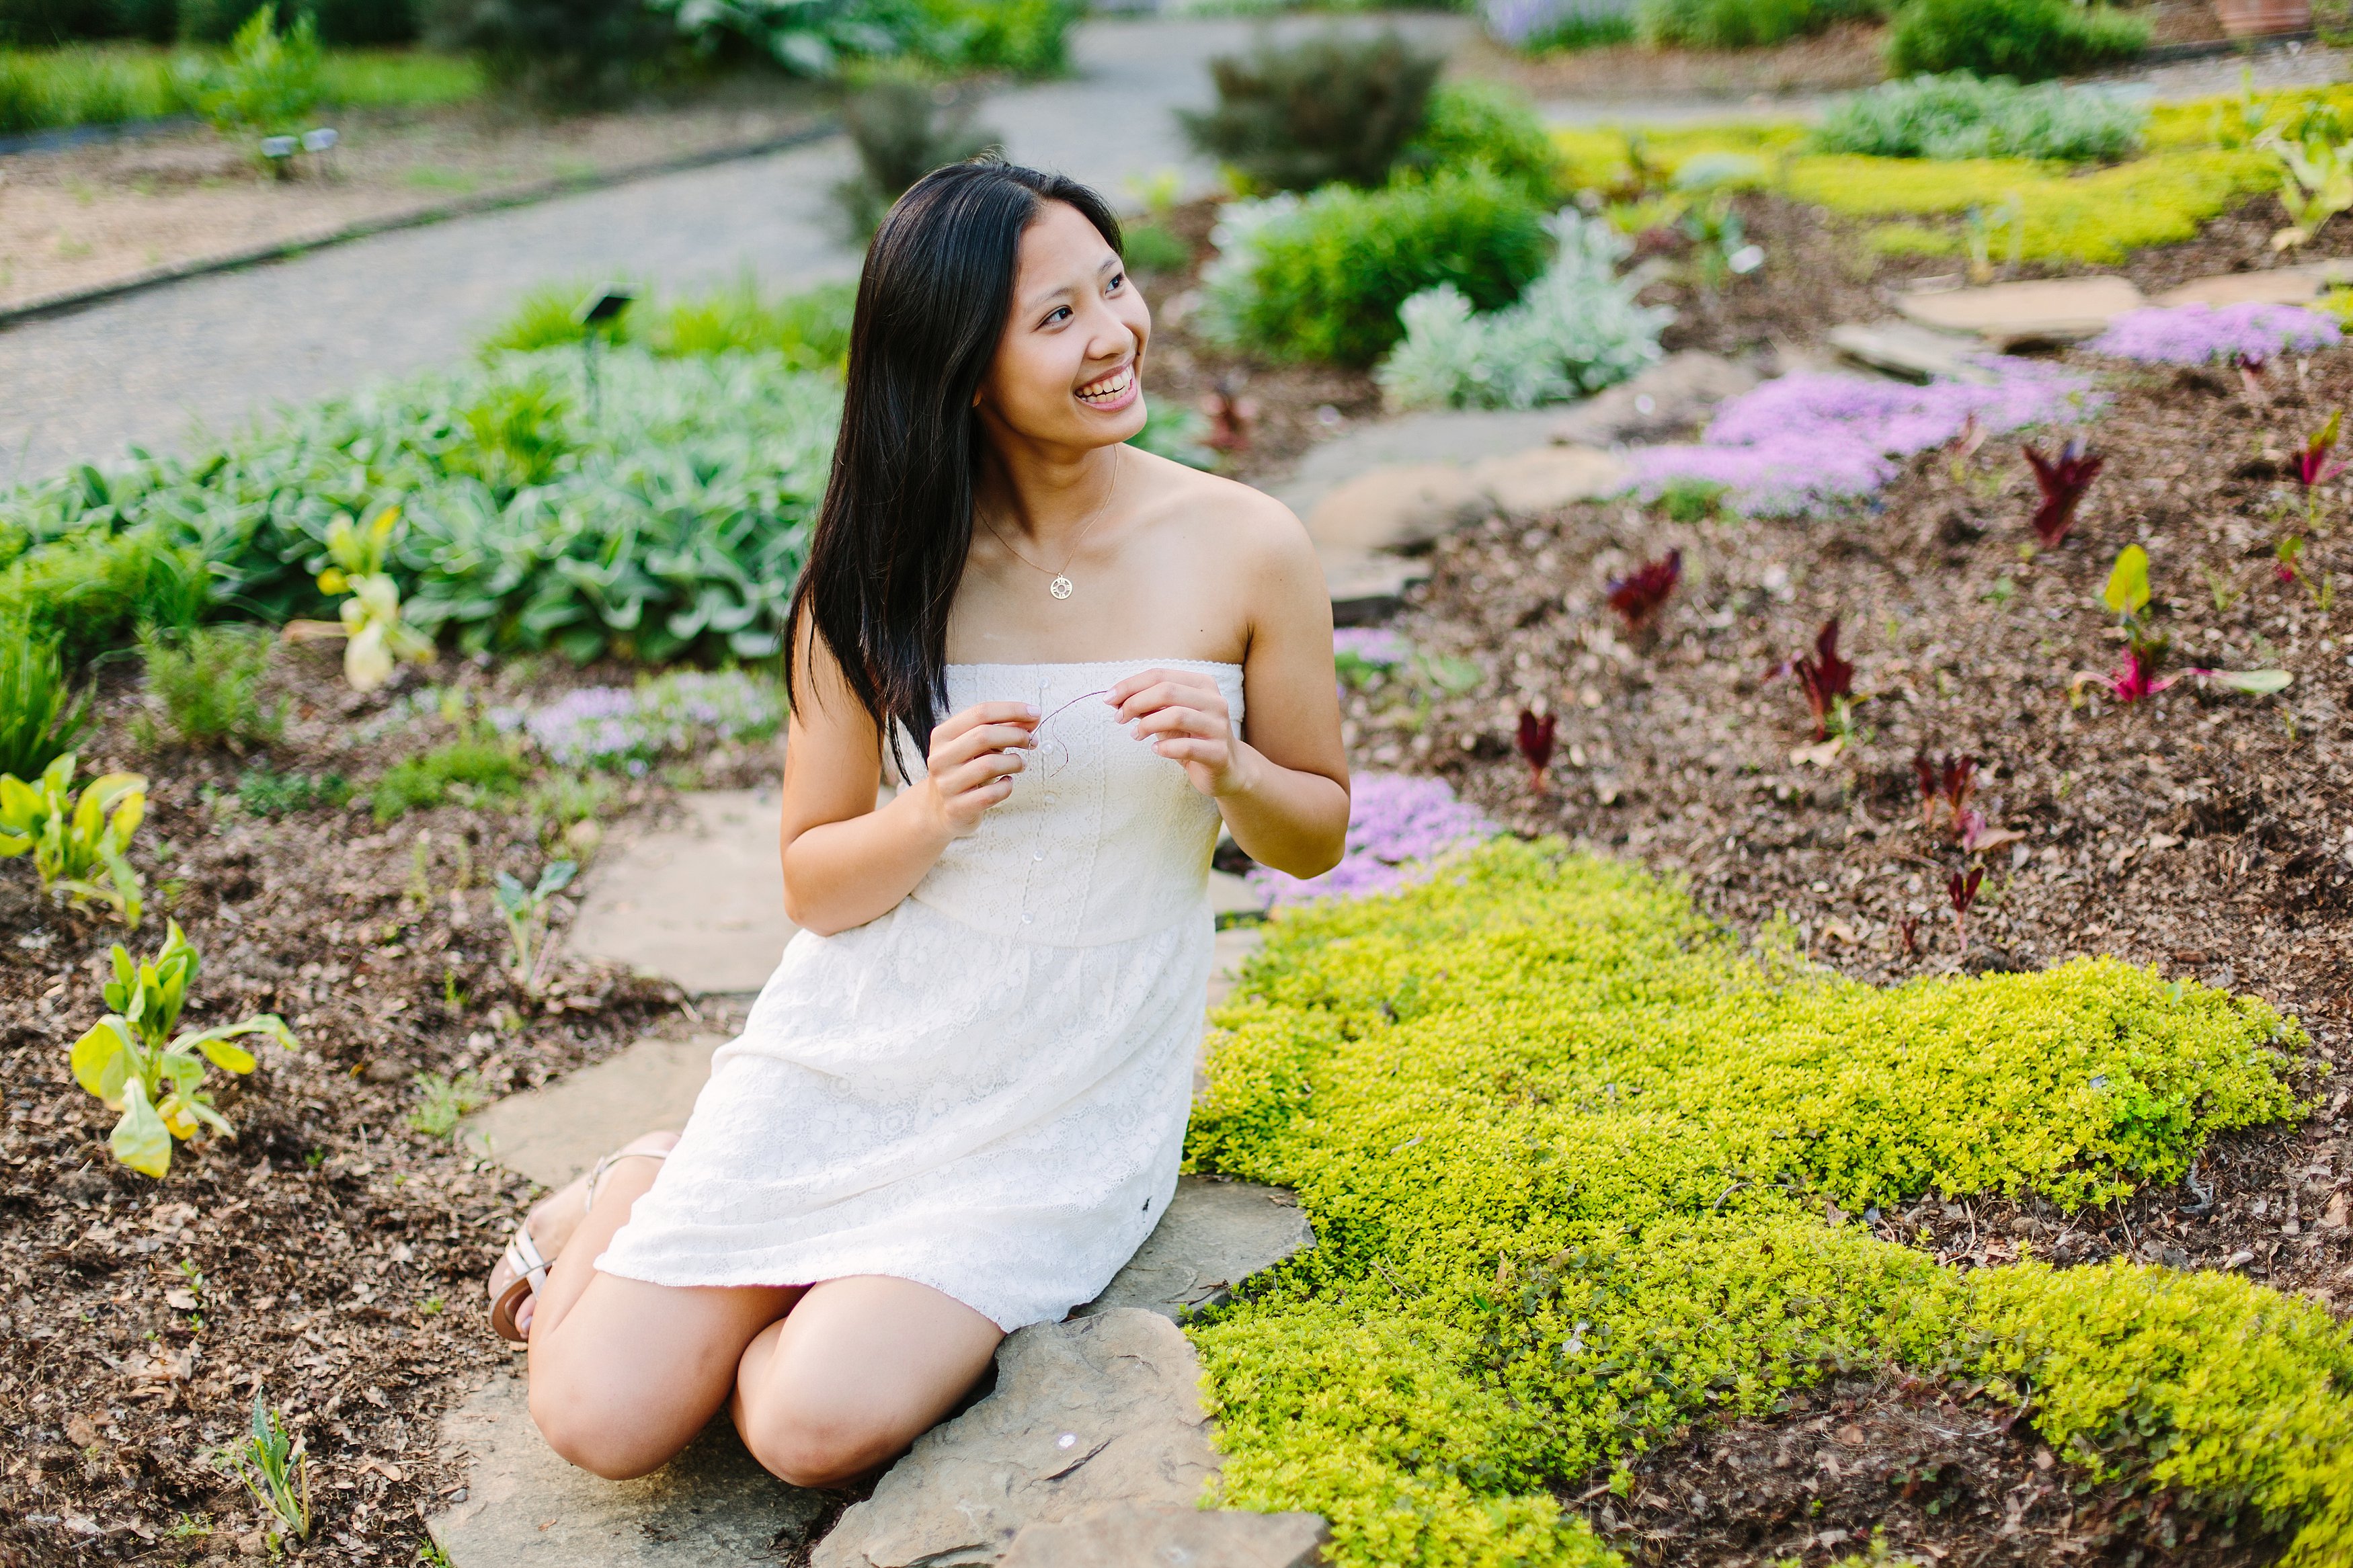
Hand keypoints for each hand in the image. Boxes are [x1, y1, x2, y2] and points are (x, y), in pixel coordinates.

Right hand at [919, 702, 1037, 836]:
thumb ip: (1001, 729)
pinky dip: (1006, 787)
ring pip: (988, 765)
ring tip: (1021, 764)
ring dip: (1014, 762)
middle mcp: (940, 758)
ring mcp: (946, 784)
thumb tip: (1032, 717)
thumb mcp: (976, 747)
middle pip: (983, 735)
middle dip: (1015, 735)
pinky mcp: (957, 808)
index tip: (1035, 712)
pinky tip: (1007, 783)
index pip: (980, 713)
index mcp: (942, 736)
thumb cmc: (963, 771)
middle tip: (1031, 740)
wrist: (937, 810)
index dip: (1011, 710)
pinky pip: (990, 794)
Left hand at [1107, 667, 1245, 797]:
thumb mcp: (1168, 717)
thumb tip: (1115, 699)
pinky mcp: (1218, 753)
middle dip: (1136, 702)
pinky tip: (1155, 749)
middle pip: (1167, 691)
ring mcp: (1219, 727)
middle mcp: (1214, 701)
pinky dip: (1164, 747)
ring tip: (1135, 735)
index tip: (1109, 699)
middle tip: (1119, 717)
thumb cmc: (1192, 738)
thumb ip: (1147, 705)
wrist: (1227, 769)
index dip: (1130, 685)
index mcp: (1202, 685)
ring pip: (1177, 715)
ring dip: (1147, 725)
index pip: (1160, 675)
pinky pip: (1186, 747)